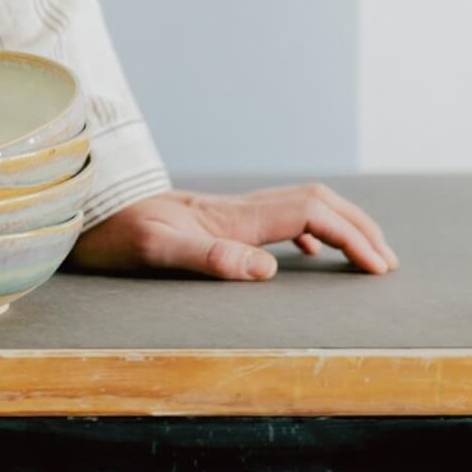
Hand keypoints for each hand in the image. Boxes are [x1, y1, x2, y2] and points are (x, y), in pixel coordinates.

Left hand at [71, 184, 397, 279]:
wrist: (84, 212)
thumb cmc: (113, 236)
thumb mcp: (155, 252)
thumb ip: (209, 258)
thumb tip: (268, 270)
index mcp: (233, 218)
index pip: (311, 217)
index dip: (351, 238)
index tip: (378, 269)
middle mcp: (236, 208)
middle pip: (317, 202)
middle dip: (359, 228)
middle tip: (388, 263)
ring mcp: (226, 212)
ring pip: (301, 206)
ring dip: (339, 226)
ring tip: (365, 256)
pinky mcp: (214, 219)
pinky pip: (276, 219)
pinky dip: (307, 233)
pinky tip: (306, 257)